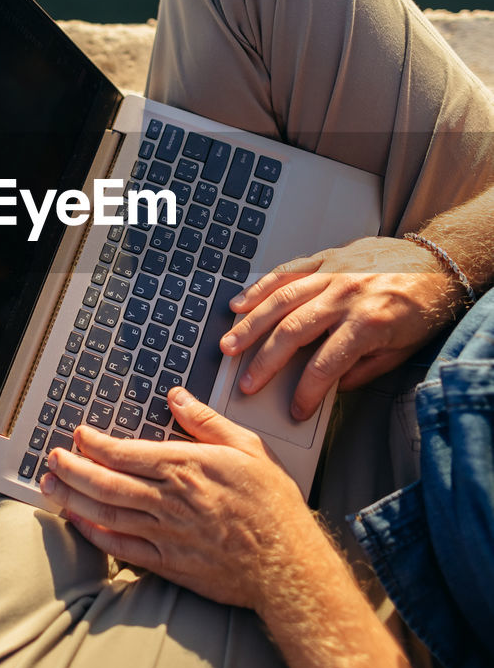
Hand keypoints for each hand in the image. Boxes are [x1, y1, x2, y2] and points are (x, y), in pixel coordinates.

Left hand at [40, 387, 312, 613]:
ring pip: (106, 513)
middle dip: (72, 469)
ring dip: (73, 498)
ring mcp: (165, 534)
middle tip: (51, 458)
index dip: (94, 443)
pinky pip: (121, 548)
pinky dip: (94, 535)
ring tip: (50, 486)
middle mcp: (169, 500)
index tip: (78, 434)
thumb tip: (177, 397)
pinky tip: (79, 523)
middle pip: (106, 482)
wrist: (287, 566)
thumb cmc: (272, 507)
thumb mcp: (248, 448)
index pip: (125, 452)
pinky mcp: (167, 564)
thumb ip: (206, 421)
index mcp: (186, 467)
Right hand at [219, 236, 459, 419]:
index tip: (294, 409)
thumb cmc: (423, 307)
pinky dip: (261, 287)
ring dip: (251, 325)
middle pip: (292, 333)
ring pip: (281, 300)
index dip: (306, 392)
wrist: (438, 263)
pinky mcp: (327, 259)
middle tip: (246, 382)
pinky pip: (288, 271)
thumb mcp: (401, 350)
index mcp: (367, 324)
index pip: (325, 366)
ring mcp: (333, 275)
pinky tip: (241, 302)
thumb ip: (363, 370)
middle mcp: (345, 297)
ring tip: (229, 345)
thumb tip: (331, 386)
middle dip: (264, 362)